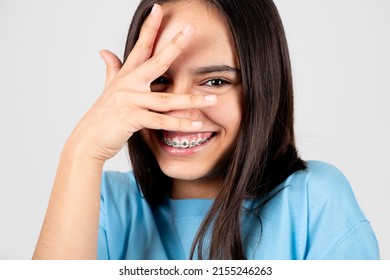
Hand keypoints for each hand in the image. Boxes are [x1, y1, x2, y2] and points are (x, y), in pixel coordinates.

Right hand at [65, 4, 216, 163]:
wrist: (88, 140)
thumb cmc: (102, 116)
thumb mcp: (108, 89)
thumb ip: (112, 69)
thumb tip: (105, 51)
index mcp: (126, 76)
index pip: (141, 47)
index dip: (150, 27)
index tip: (158, 9)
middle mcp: (128, 85)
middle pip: (156, 62)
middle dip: (174, 45)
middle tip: (190, 30)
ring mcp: (129, 100)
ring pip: (167, 99)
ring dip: (192, 100)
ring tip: (213, 100)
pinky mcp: (131, 118)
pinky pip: (161, 121)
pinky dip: (180, 124)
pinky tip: (197, 124)